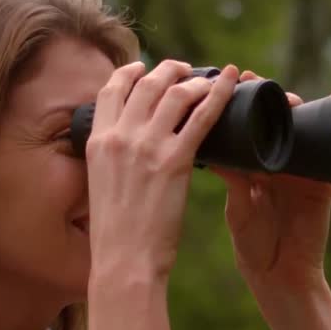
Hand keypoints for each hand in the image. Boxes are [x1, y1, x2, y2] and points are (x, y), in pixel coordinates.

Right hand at [86, 59, 238, 285]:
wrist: (124, 260)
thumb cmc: (117, 235)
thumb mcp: (101, 186)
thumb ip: (112, 162)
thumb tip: (127, 154)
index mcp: (97, 142)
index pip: (111, 90)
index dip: (130, 73)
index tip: (144, 69)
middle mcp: (120, 136)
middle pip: (146, 84)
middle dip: (168, 70)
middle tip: (184, 70)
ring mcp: (147, 145)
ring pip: (175, 93)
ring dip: (195, 80)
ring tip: (209, 78)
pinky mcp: (175, 160)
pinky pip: (203, 115)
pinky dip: (220, 94)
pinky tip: (233, 83)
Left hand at [209, 70, 330, 294]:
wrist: (282, 276)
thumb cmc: (255, 246)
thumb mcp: (239, 207)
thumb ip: (233, 180)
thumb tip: (210, 152)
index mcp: (255, 168)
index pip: (249, 127)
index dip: (242, 103)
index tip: (230, 81)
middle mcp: (280, 164)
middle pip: (277, 121)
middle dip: (270, 97)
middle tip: (256, 80)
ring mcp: (303, 171)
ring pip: (303, 129)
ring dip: (298, 106)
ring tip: (288, 95)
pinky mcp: (324, 182)